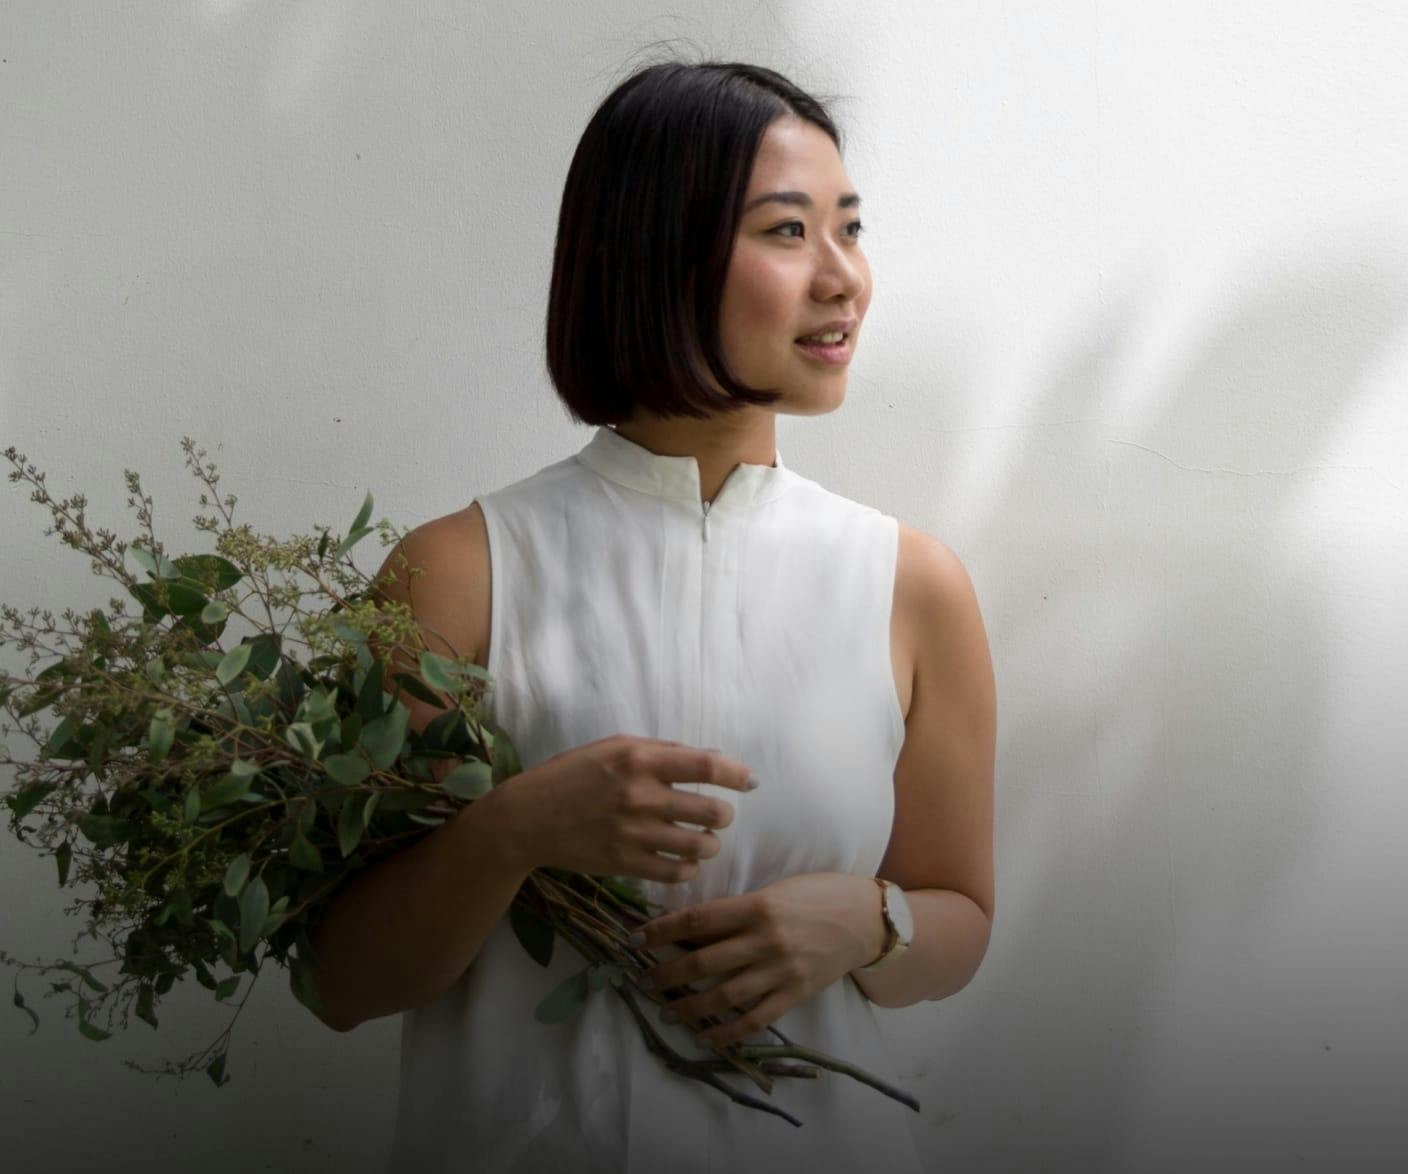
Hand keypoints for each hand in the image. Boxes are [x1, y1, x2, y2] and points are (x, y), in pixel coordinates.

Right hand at [495, 735, 753, 879]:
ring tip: (704, 840)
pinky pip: (676, 872)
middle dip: (724, 815)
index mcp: (639, 759)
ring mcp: (633, 833)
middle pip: (713, 811)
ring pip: (700, 846)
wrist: (527, 817)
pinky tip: (683, 860)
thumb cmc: (573, 774)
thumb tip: (712, 756)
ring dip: (710, 844)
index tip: (749, 782)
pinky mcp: (624, 864)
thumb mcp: (615, 747)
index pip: (706, 765)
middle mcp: (640, 795)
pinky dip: (688, 868)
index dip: (737, 774)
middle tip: (718, 816)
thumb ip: (663, 751)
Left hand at [634, 871, 882, 1048]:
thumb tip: (695, 925)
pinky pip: (755, 1019)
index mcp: (757, 906)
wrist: (866, 920)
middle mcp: (766, 940)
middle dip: (666, 973)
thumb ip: (739, 909)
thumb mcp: (776, 890)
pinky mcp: (795, 994)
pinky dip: (728, 1032)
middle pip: (703, 961)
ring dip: (689, 1006)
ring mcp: (781, 971)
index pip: (698, 920)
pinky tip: (706, 1036)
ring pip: (724, 995)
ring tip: (666, 1012)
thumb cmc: (818, 895)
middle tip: (642, 980)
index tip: (636, 939)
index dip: (662, 931)